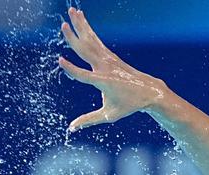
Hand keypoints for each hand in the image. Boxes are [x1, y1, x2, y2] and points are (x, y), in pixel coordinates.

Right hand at [58, 7, 167, 132]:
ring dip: (81, 25)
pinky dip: (88, 29)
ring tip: (71, 11)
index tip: (60, 61)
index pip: (84, 76)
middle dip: (74, 38)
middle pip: (87, 50)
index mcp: (104, 82)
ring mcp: (108, 60)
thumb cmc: (128, 106)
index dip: (72, 70)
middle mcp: (105, 68)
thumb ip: (89, 120)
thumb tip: (71, 129)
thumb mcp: (109, 115)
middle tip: (63, 25)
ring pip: (91, 40)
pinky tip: (81, 18)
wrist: (149, 92)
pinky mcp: (110, 56)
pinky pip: (96, 40)